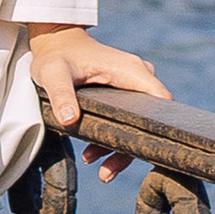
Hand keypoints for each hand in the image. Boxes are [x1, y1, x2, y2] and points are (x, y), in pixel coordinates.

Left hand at [28, 26, 169, 183]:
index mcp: (131, 71)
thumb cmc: (55, 55)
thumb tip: (70, 120)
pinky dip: (115, 138)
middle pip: (150, 120)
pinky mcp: (125, 92)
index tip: (148, 154)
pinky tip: (95, 154)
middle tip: (107, 172)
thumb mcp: (53, 74)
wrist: (55, 41)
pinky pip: (129, 119)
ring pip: (139, 123)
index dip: (161, 129)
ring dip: (121, 148)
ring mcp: (133, 85)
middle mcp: (139, 77)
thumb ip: (61, 95)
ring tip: (99, 171)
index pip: (161, 103)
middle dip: (131, 149)